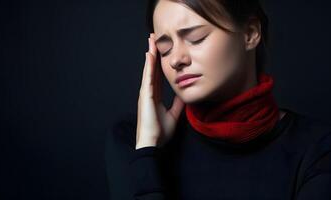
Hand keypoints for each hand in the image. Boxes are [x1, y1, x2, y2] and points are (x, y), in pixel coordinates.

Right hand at [135, 33, 184, 149]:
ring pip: (148, 69)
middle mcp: (148, 92)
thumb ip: (178, 104)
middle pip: (151, 68)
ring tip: (151, 40)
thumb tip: (184, 94)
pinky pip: (148, 78)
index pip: (157, 74)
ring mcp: (146, 93)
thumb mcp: (174, 115)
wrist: (153, 144)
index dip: (159, 62)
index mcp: (154, 96)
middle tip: (154, 37)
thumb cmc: (160, 133)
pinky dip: (149, 66)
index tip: (161, 49)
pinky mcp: (145, 97)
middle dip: (153, 52)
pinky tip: (150, 55)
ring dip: (150, 54)